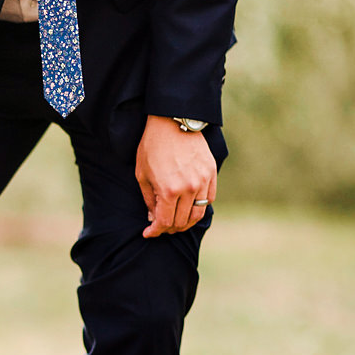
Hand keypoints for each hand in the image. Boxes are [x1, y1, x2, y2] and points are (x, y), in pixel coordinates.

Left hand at [136, 115, 216, 237]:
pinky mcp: (211, 173)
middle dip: (169, 228)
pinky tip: (189, 208)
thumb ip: (149, 199)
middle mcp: (188, 189)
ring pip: (198, 214)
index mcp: (169, 190)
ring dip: (186, 222)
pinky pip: (209, 199)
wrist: (173, 121)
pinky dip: (200, 208)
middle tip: (160, 227)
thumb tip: (153, 218)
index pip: (164, 222)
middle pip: (181, 221)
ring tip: (176, 222)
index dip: (155, 231)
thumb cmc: (152, 146)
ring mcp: (203, 181)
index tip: (148, 233)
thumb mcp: (142, 174)